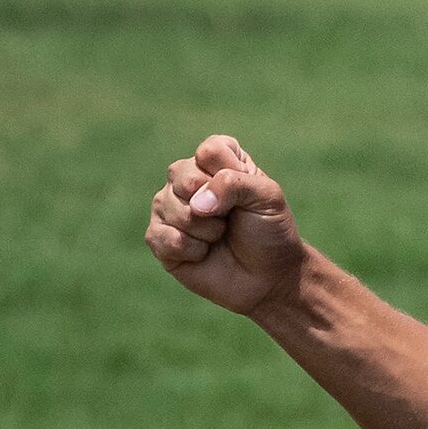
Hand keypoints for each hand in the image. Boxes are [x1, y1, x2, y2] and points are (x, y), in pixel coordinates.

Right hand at [144, 134, 305, 317]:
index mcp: (216, 160)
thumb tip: (196, 204)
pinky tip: (202, 253)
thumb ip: (234, 184)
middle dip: (214, 207)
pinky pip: (161, 236)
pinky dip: (190, 249)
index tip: (247, 195)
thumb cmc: (269, 231)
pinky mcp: (158, 238)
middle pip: (183, 176)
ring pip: (171, 207)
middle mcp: (186, 179)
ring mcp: (168, 208)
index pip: (208, 151)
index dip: (229, 176)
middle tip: (228, 219)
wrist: (267, 277)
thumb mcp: (266, 198)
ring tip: (218, 237)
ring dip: (205, 231)